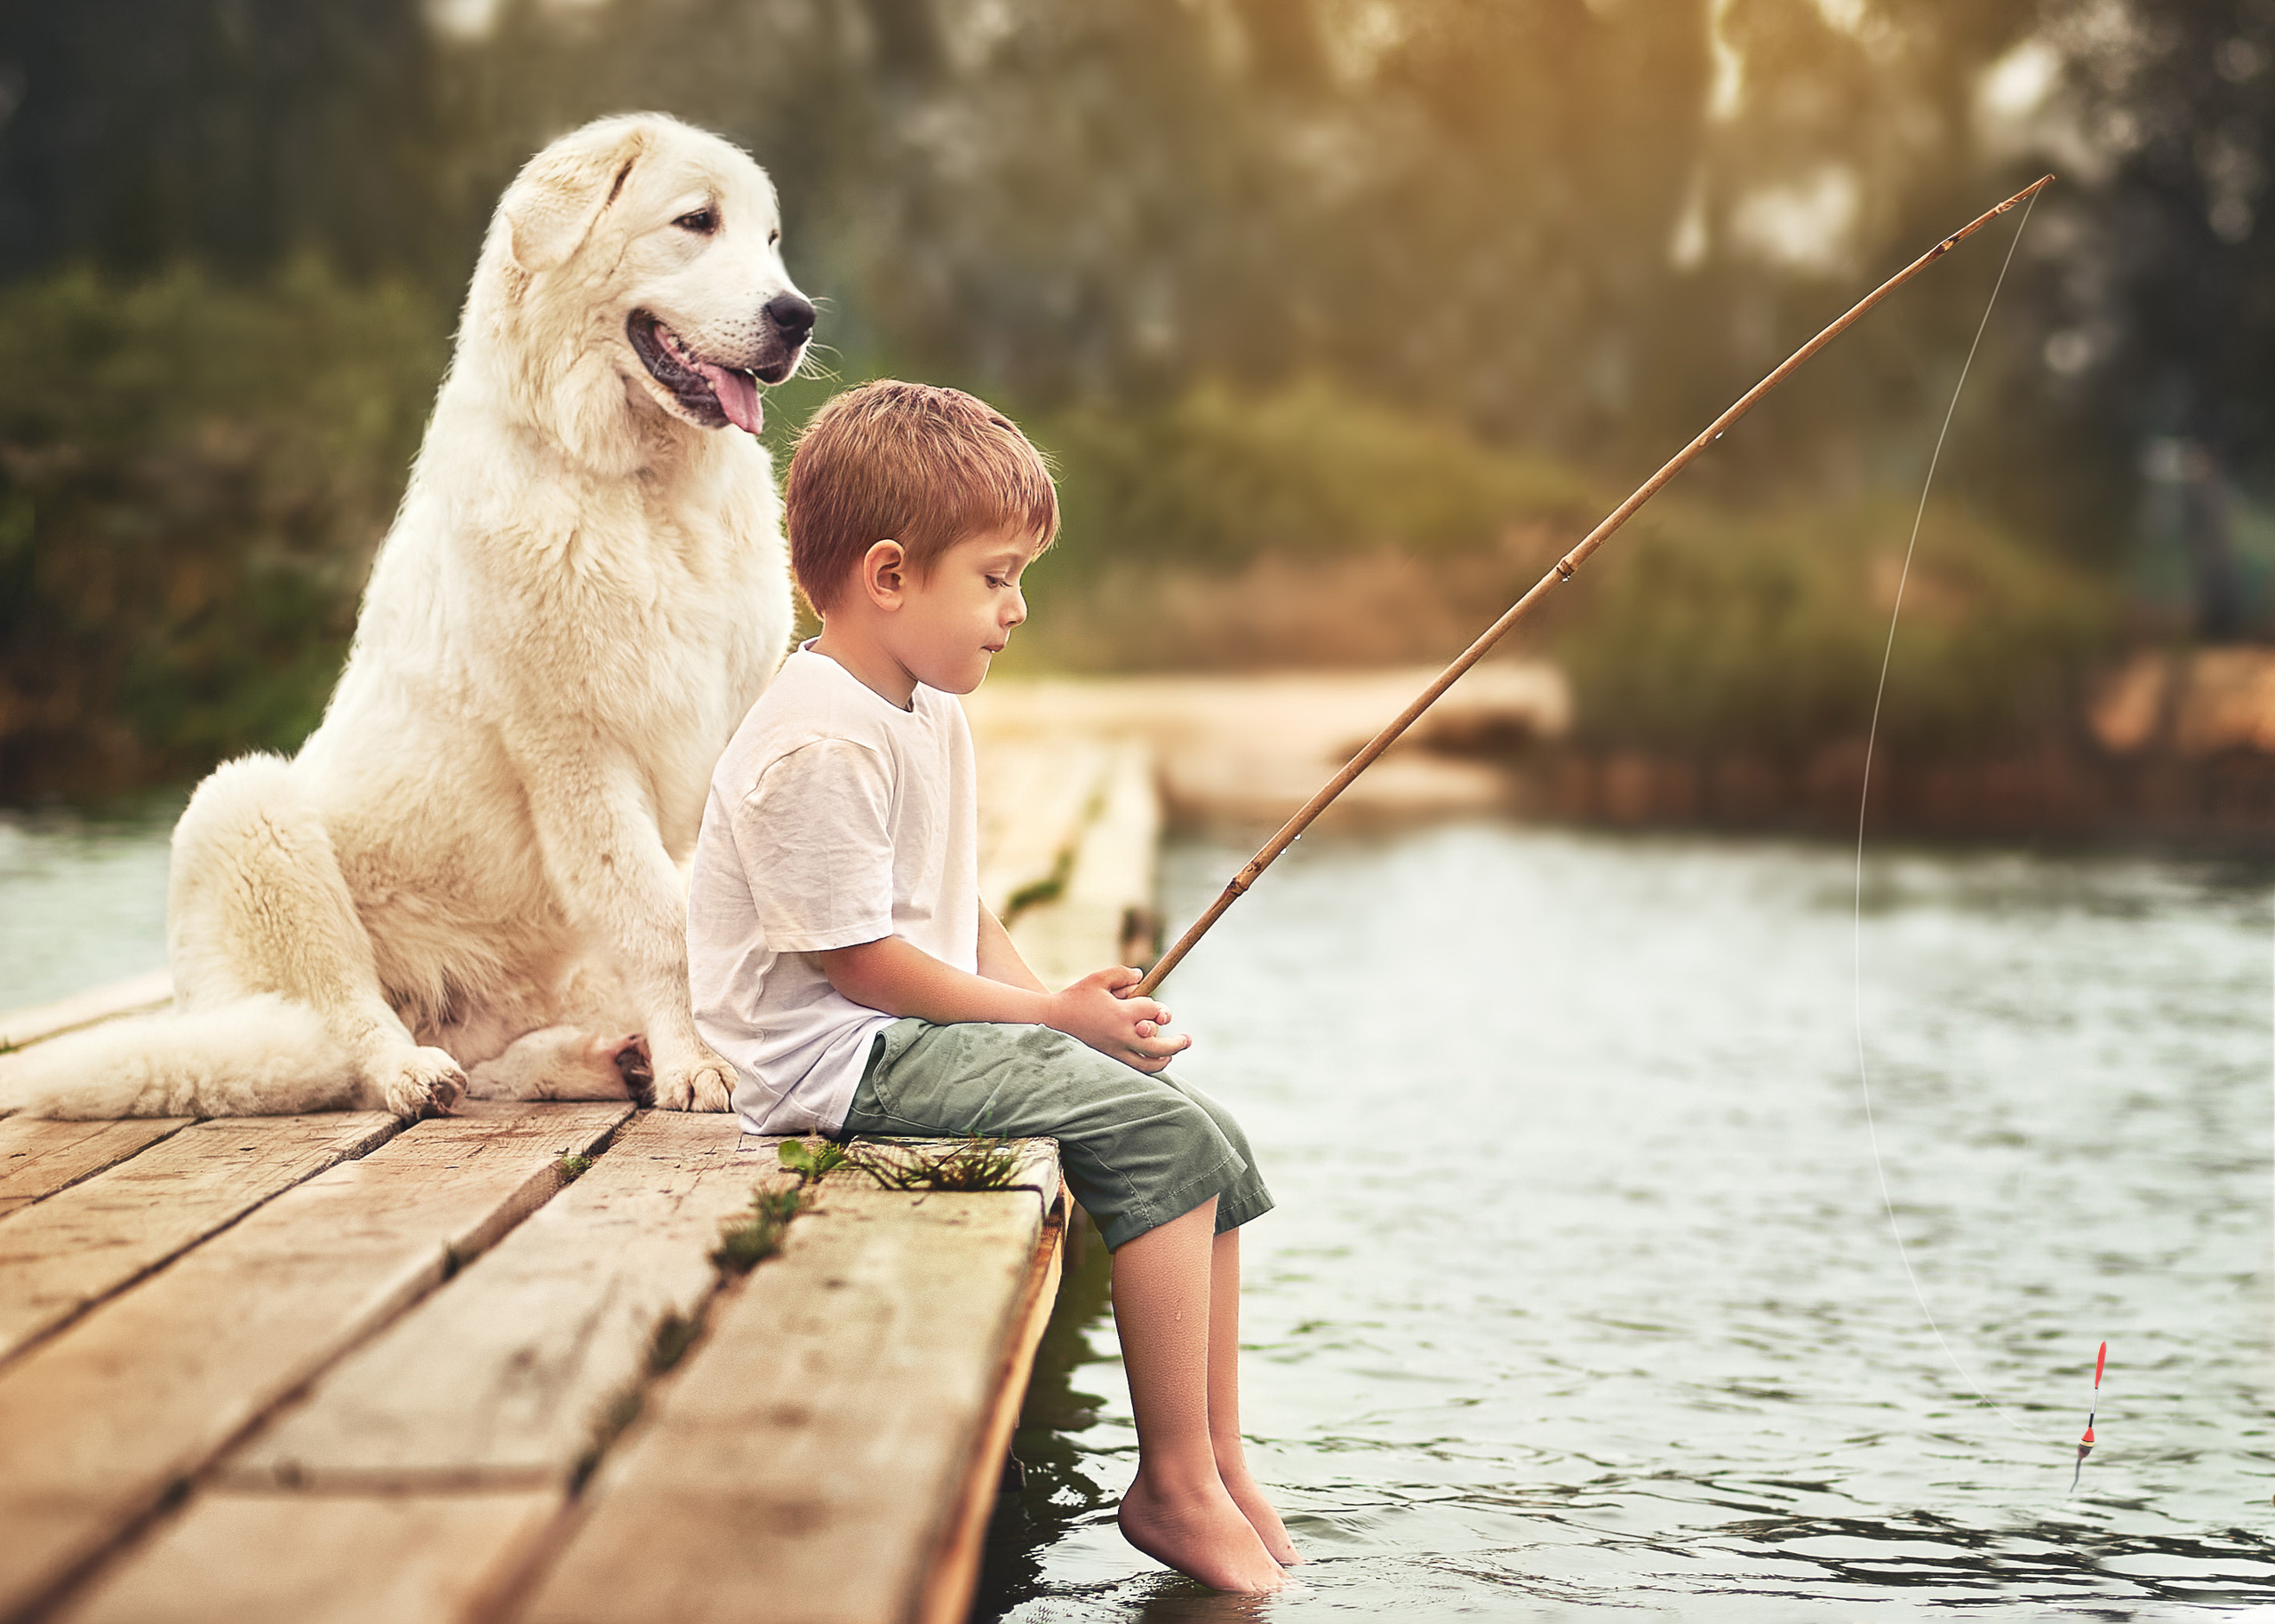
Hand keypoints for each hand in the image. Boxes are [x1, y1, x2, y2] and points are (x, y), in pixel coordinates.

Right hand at [1043, 965, 1190, 1073]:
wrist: (1049, 1022)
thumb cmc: (1074, 998)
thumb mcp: (1097, 979)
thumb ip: (1122, 974)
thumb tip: (1141, 976)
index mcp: (1120, 1014)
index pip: (1152, 1011)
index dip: (1158, 1008)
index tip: (1155, 1007)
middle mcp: (1121, 1036)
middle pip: (1158, 1045)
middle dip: (1177, 1043)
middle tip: (1188, 1040)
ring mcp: (1114, 1052)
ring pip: (1148, 1064)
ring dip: (1164, 1059)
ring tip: (1173, 1054)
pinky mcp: (1107, 1061)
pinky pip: (1134, 1069)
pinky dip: (1147, 1067)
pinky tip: (1153, 1061)